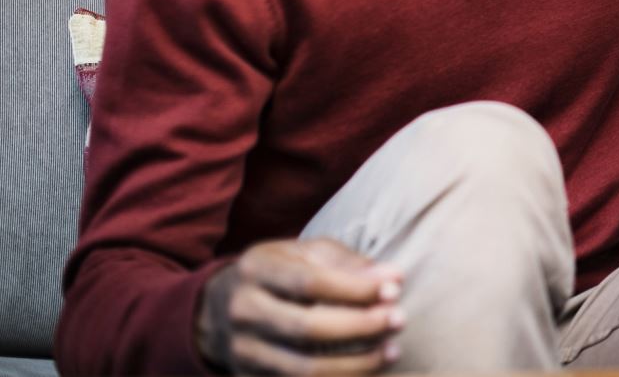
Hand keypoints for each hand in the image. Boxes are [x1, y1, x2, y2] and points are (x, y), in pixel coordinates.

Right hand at [196, 239, 403, 374]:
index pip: (310, 283)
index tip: (395, 291)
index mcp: (256, 270)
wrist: (219, 309)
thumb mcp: (305, 253)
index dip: (355, 290)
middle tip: (399, 321)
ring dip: (356, 365)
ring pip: (302, 370)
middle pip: (306, 329)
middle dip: (360, 327)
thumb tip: (394, 279)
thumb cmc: (279, 273)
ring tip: (392, 351)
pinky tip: (367, 373)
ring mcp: (242, 352)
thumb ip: (347, 262)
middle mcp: (242, 312)